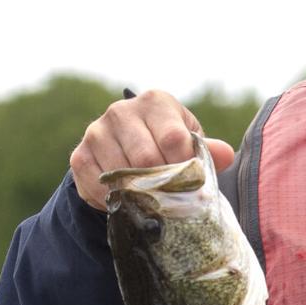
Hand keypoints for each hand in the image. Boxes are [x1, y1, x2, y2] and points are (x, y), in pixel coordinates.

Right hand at [69, 89, 235, 210]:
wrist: (129, 146)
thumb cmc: (169, 144)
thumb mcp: (191, 143)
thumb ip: (208, 151)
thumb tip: (226, 154)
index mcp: (155, 102)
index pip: (173, 139)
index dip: (184, 167)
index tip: (190, 182)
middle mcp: (121, 111)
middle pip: (146, 158)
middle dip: (163, 183)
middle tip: (173, 196)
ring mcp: (96, 132)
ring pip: (121, 175)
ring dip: (140, 194)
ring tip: (152, 199)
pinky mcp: (79, 155)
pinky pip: (98, 186)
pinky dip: (116, 201)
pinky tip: (128, 200)